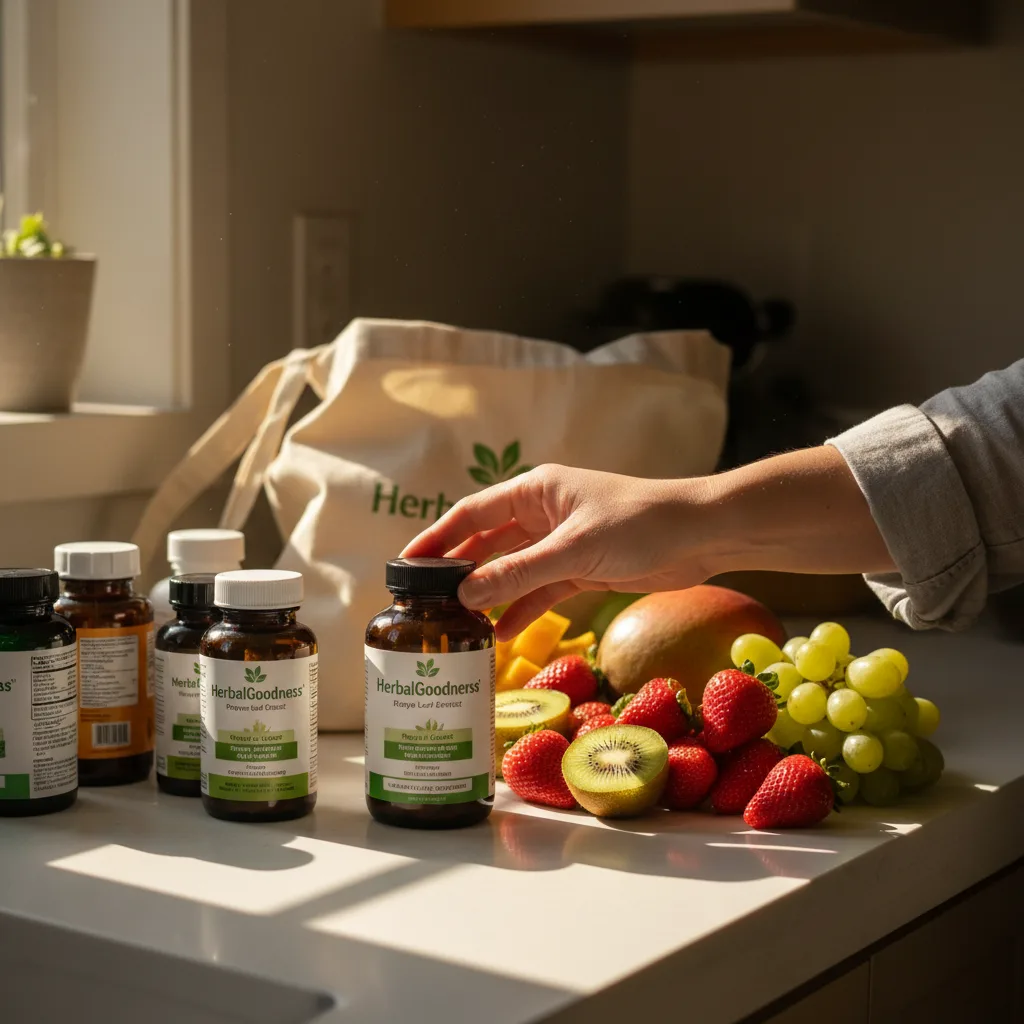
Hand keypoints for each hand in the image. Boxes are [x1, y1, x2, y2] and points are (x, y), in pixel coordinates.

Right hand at [401, 465, 714, 638]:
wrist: (702, 534)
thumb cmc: (639, 523)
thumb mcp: (573, 550)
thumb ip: (518, 574)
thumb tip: (464, 595)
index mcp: (535, 491)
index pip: (471, 513)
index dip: (437, 538)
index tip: (405, 564)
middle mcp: (542, 513)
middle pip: (488, 544)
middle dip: (459, 573)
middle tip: (426, 604)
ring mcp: (561, 542)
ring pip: (513, 571)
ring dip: (491, 596)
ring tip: (460, 627)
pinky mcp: (582, 567)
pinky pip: (541, 590)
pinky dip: (524, 609)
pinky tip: (504, 634)